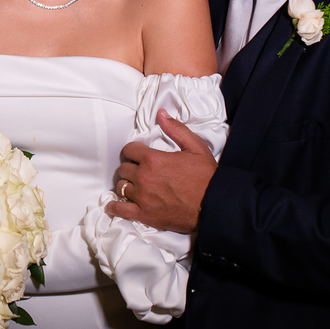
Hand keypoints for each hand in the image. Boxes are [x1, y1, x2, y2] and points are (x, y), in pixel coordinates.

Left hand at [106, 109, 217, 232]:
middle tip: (138, 170)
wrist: (215, 205)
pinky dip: (115, 207)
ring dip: (126, 184)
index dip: (133, 151)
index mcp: (153, 159)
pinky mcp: (144, 214)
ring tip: (133, 185)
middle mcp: (144, 177)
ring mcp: (143, 197)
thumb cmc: (207, 177)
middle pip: (123, 168)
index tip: (137, 155)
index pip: (129, 150)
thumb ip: (176, 129)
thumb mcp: (195, 147)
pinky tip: (115, 205)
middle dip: (130, 167)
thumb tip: (161, 114)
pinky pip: (120, 209)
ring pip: (121, 186)